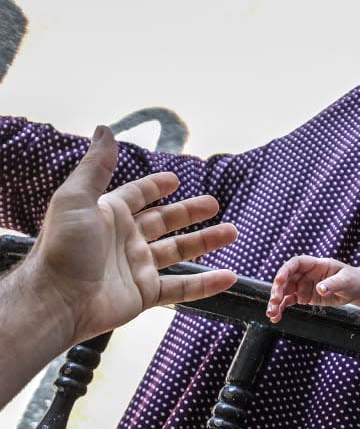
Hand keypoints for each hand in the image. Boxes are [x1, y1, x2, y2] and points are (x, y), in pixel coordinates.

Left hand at [25, 125, 237, 345]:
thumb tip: (105, 129)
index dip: (155, 186)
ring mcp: (136, 267)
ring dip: (205, 242)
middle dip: (190, 212)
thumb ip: (96, 166)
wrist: (57, 300)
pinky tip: (228, 277)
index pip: (137, 195)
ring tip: (232, 232)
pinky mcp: (145, 293)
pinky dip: (206, 284)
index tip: (175, 179)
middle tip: (214, 204)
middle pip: (164, 222)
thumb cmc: (63, 247)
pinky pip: (182, 288)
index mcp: (109, 215)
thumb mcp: (76, 198)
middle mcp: (125, 239)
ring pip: (179, 251)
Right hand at [267, 255, 359, 321]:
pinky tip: (276, 317)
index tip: (279, 280)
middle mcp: (306, 274)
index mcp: (316, 265)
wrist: (355, 289)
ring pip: (284, 291)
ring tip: (272, 314)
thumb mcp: (346, 281)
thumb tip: (320, 289)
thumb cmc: (352, 280)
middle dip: (278, 289)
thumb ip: (333, 284)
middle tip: (274, 302)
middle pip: (286, 278)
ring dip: (276, 301)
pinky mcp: (303, 296)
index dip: (286, 270)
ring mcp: (303, 285)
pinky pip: (289, 301)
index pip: (296, 263)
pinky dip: (282, 308)